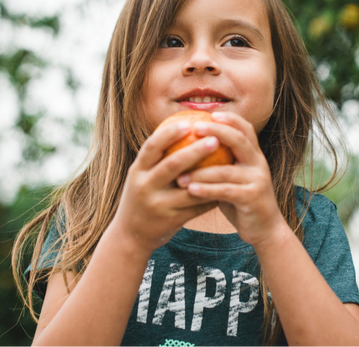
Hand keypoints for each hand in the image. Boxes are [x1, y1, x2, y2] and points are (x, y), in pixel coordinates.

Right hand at [113, 121, 221, 253]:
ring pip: (189, 188)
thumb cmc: (141, 197)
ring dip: (209, 175)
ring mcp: (159, 205)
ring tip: (228, 163)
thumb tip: (181, 128)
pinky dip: (211, 195)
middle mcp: (145, 187)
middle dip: (195, 151)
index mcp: (137, 171)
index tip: (188, 123)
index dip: (169, 134)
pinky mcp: (172, 220)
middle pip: (172, 165)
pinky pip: (197, 206)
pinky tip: (225, 185)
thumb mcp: (141, 176)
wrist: (130, 235)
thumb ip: (156, 158)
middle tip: (215, 139)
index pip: (151, 147)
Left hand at [175, 111, 286, 246]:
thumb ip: (221, 163)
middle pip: (239, 140)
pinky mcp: (252, 198)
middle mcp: (258, 164)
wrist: (265, 229)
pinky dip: (206, 190)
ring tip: (179, 174)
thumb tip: (192, 146)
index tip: (210, 113)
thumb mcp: (233, 178)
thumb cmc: (241, 201)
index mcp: (254, 156)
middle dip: (216, 131)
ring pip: (226, 170)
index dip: (229, 119)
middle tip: (194, 128)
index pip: (245, 129)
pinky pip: (225, 191)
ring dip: (200, 171)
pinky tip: (190, 189)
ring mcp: (257, 180)